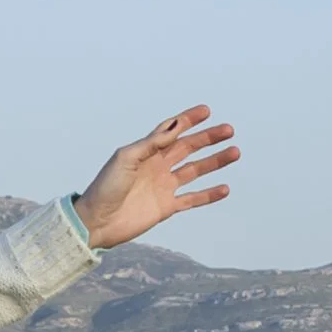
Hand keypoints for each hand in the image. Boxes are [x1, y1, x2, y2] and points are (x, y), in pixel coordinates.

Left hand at [72, 105, 238, 249]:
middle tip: (228, 130)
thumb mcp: (126, 159)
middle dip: (207, 138)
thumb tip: (175, 126)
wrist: (97, 221)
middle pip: (187, 148)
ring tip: (234, 152)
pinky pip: (193, 199)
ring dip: (214, 162)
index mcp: (145, 153)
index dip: (187, 120)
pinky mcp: (166, 207)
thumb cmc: (106, 187)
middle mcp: (156, 167)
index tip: (206, 110)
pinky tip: (225, 188)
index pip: (170, 131)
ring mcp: (163, 187)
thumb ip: (151, 143)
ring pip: (195, 170)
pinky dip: (209, 194)